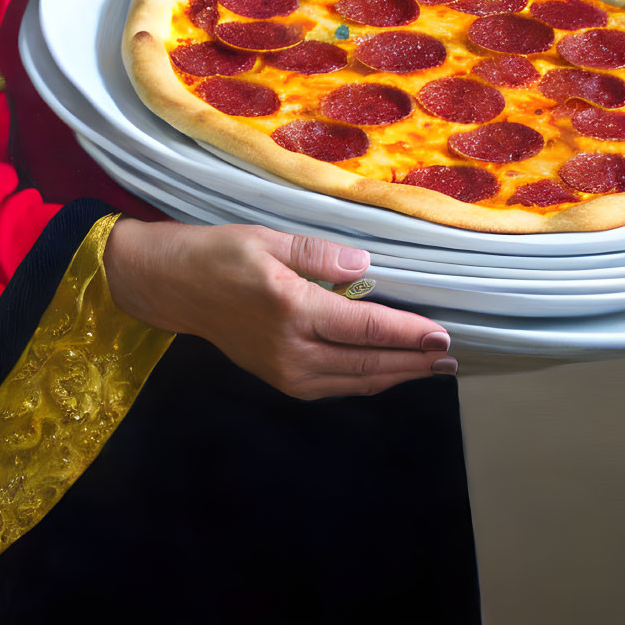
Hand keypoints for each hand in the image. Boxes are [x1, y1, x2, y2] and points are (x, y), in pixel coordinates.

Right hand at [102, 219, 456, 398]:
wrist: (175, 286)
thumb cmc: (220, 254)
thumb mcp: (269, 239)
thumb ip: (320, 255)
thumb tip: (365, 267)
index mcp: (291, 310)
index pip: (364, 328)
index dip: (407, 334)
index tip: (440, 336)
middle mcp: (290, 350)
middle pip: (366, 364)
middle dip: (412, 363)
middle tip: (449, 358)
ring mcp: (284, 372)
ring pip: (353, 382)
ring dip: (394, 375)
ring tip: (428, 368)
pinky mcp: (278, 379)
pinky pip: (334, 385)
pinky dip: (365, 379)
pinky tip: (383, 370)